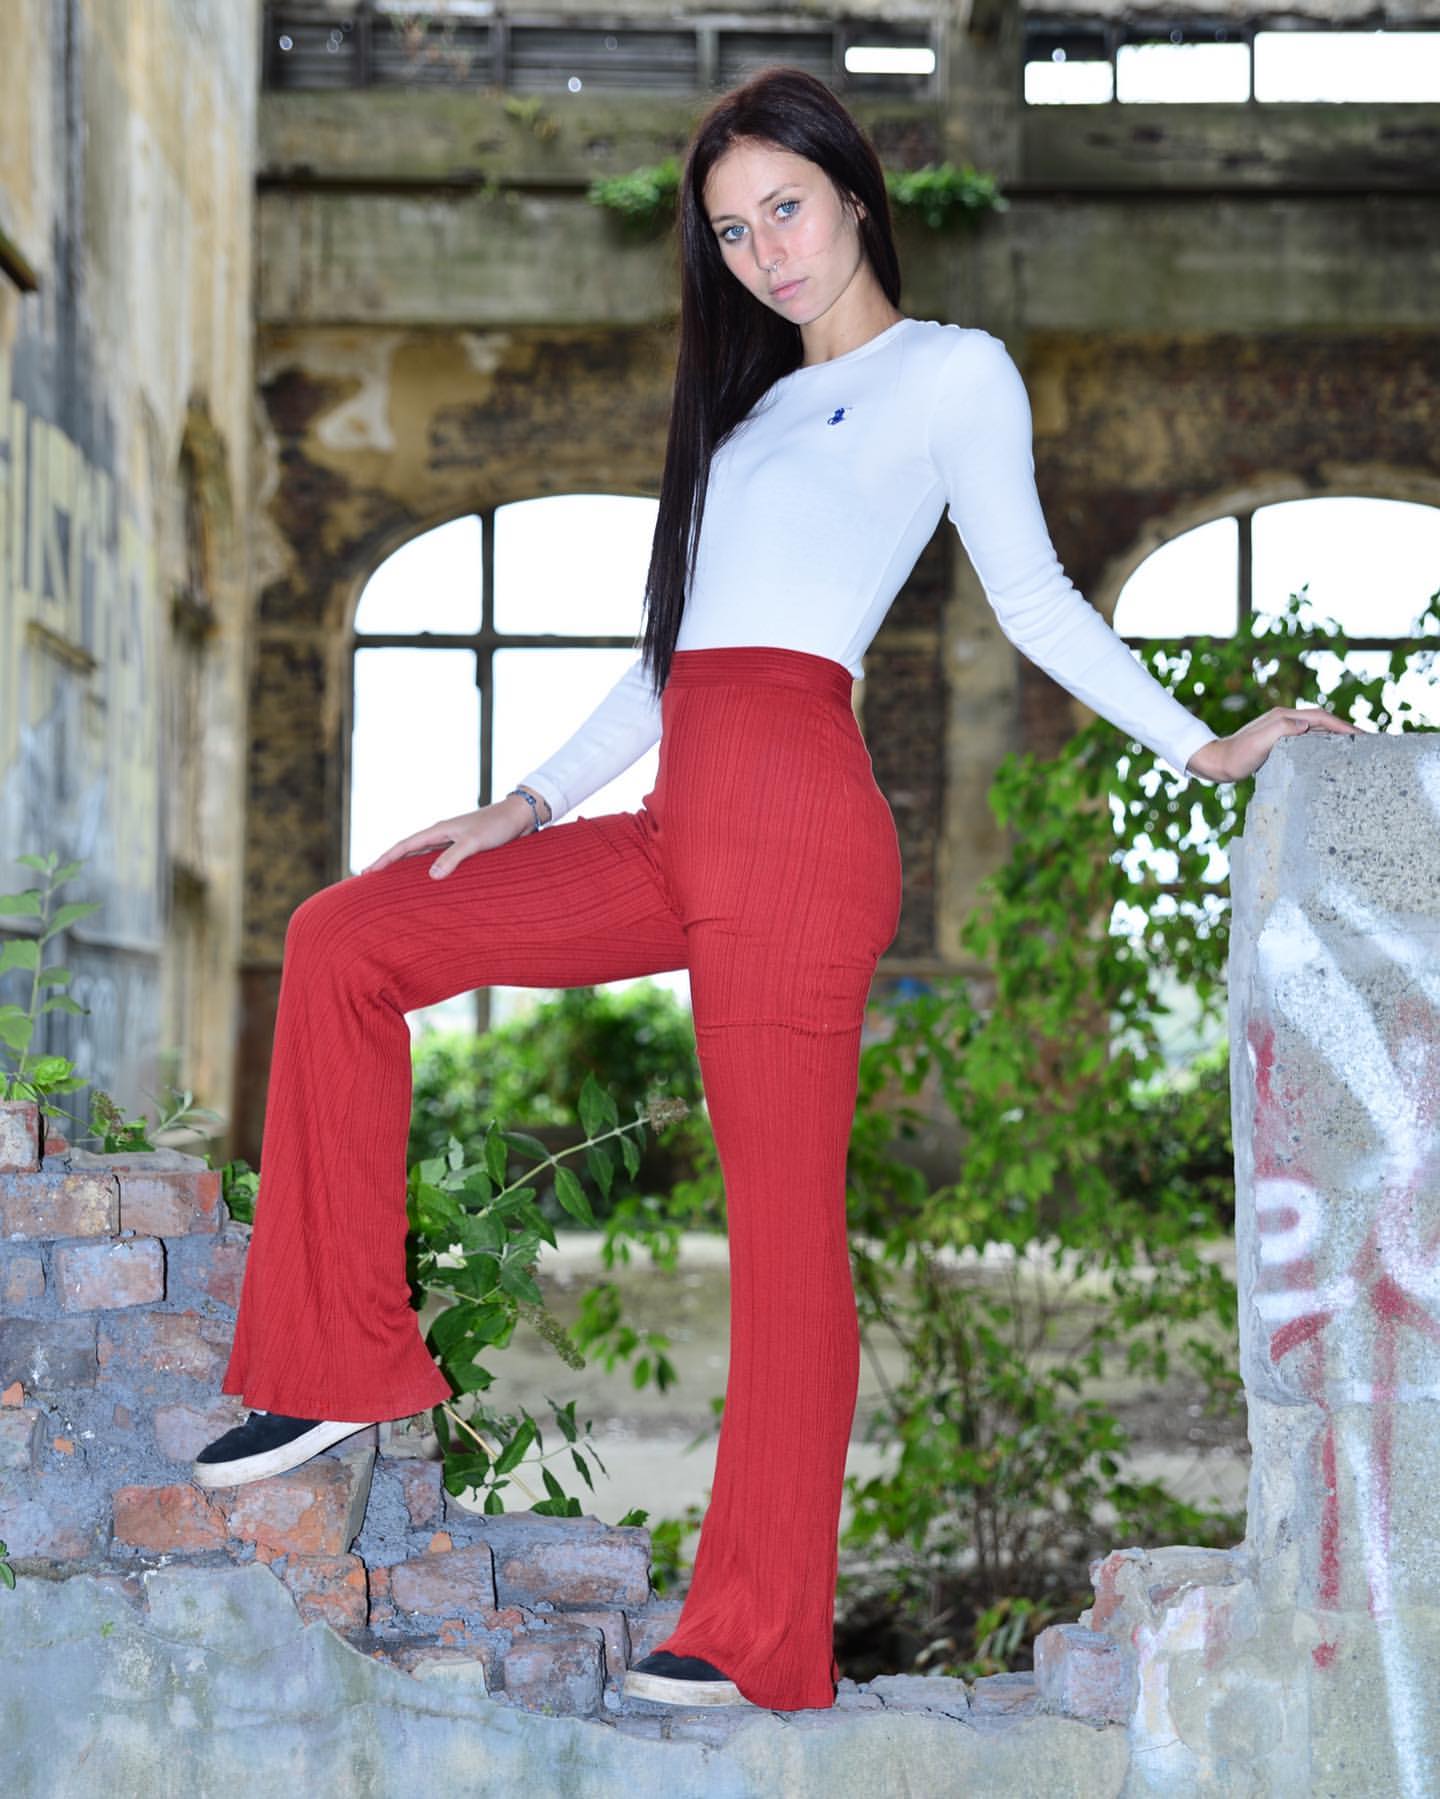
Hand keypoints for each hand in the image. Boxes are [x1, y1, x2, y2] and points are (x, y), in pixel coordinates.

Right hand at [359, 795, 542, 880]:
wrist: (519, 817)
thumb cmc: (498, 827)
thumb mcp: (474, 843)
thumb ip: (452, 858)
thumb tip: (431, 876)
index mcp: (439, 831)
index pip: (404, 846)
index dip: (385, 859)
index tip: (367, 872)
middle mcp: (442, 835)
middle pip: (408, 851)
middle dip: (390, 864)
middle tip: (372, 880)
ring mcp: (452, 841)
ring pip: (422, 856)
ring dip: (407, 868)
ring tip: (393, 883)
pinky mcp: (464, 848)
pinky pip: (439, 861)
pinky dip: (428, 870)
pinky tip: (428, 882)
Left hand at [1185, 705, 1367, 782]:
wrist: (1215, 762)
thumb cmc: (1236, 756)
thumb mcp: (1258, 743)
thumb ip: (1281, 730)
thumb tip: (1306, 724)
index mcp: (1283, 717)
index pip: (1321, 717)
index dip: (1343, 725)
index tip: (1362, 735)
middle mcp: (1284, 719)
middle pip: (1323, 720)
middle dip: (1345, 728)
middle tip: (1368, 740)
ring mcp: (1281, 729)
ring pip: (1317, 728)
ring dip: (1337, 734)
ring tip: (1356, 746)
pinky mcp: (1278, 740)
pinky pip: (1308, 737)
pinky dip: (1323, 741)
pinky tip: (1330, 752)